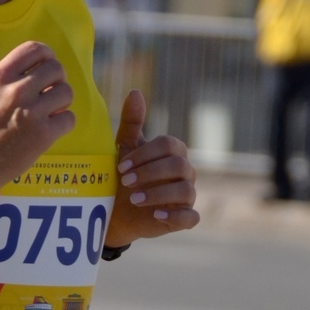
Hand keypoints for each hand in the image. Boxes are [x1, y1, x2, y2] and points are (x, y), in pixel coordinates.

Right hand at [0, 19, 75, 182]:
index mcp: (0, 76)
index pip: (35, 49)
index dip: (45, 55)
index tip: (43, 67)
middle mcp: (16, 91)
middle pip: (55, 69)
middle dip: (56, 78)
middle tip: (48, 91)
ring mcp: (31, 114)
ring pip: (66, 92)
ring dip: (62, 100)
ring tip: (50, 109)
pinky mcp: (43, 136)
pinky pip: (69, 118)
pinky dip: (64, 123)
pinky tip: (51, 127)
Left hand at [108, 90, 199, 243]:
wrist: (118, 211)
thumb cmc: (125, 174)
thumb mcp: (125, 148)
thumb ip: (132, 122)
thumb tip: (135, 91)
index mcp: (174, 151)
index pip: (168, 145)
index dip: (145, 154)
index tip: (121, 166)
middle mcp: (185, 171)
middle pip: (178, 165)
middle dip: (150, 172)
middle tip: (125, 181)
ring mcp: (187, 195)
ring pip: (185, 191)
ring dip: (158, 194)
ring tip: (133, 199)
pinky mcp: (184, 217)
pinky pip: (191, 217)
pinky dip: (175, 216)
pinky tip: (156, 215)